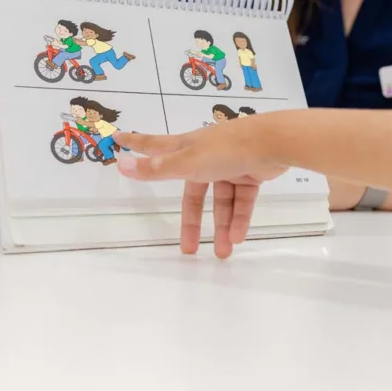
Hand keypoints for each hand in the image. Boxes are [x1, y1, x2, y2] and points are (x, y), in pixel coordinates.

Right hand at [114, 119, 285, 257]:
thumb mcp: (187, 162)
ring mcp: (229, 164)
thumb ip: (156, 168)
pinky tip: (238, 237)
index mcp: (186, 148)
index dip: (136, 145)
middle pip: (193, 192)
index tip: (118, 139)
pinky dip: (240, 218)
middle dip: (191, 220)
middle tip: (186, 247)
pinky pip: (241, 200)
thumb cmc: (226, 149)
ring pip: (221, 201)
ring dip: (221, 226)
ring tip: (222, 252)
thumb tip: (121, 164)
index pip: (154, 147)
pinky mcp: (251, 173)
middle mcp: (205, 156)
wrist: (273, 142)